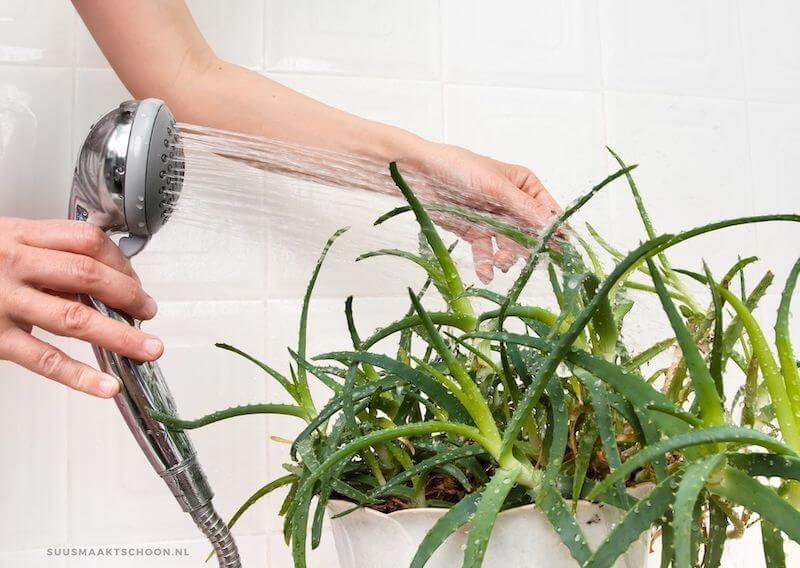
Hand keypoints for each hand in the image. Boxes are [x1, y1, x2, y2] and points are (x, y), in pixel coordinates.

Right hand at [0, 218, 162, 397]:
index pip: (87, 240)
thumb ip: (45, 256)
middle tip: (149, 313)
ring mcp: (1, 302)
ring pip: (74, 319)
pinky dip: (79, 375)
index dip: (121, 262)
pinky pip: (43, 359)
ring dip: (120, 337)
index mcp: (19, 235)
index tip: (136, 281)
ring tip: (148, 349)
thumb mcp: (2, 241)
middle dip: (129, 296)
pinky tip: (105, 385)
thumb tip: (100, 280)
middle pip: (88, 276)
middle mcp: (13, 265)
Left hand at [401, 141, 561, 283]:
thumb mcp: (496, 187)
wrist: (420, 173)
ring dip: (507, 258)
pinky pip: (486, 252)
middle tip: (530, 263)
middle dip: (530, 249)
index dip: (556, 232)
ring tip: (499, 261)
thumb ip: (524, 208)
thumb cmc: (459, 167)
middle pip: (531, 233)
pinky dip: (487, 264)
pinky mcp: (475, 231)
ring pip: (510, 246)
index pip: (548, 212)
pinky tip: (486, 272)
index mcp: (524, 185)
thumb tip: (553, 226)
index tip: (561, 251)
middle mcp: (512, 203)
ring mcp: (494, 219)